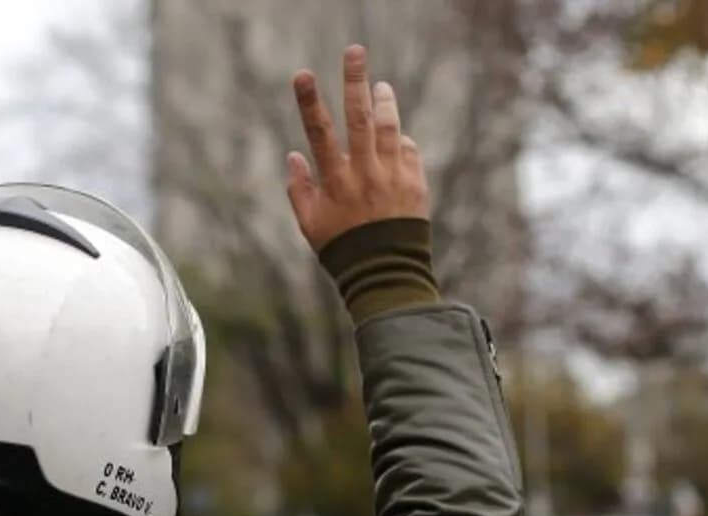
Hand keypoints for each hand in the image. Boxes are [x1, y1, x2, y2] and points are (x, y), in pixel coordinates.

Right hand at [285, 45, 430, 252]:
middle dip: (355, 81)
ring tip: (381, 86)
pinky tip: (393, 137)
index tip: (303, 74)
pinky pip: (407, 148)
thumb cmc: (342, 249)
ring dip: (384, 101)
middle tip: (354, 52)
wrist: (385, 272)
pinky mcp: (414, 182)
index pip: (318, 133)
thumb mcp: (310, 224)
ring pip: (388, 126)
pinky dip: (398, 139)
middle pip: (358, 117)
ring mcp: (392, 175)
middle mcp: (364, 173)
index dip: (309, 102)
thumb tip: (293, 156)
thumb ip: (299, 189)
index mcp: (335, 182)